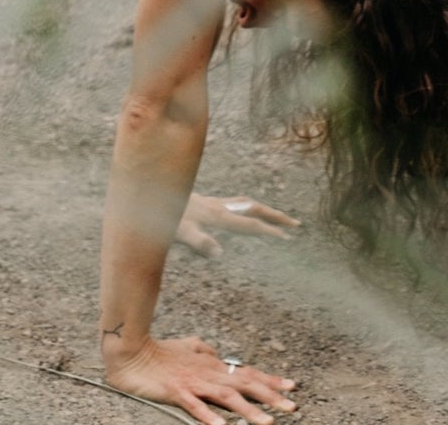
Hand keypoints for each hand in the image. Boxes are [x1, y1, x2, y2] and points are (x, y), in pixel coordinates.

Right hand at [104, 335, 296, 424]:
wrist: (133, 351)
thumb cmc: (160, 352)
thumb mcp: (189, 347)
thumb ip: (206, 351)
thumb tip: (219, 355)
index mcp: (213, 364)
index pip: (247, 373)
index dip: (270, 380)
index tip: (292, 387)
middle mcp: (208, 372)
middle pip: (244, 385)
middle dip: (270, 397)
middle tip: (292, 406)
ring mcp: (194, 383)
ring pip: (227, 397)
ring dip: (248, 411)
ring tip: (267, 423)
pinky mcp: (177, 392)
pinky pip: (196, 407)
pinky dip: (210, 418)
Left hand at [175, 194, 299, 258]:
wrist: (151, 195)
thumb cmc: (163, 217)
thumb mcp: (179, 232)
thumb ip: (199, 241)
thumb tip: (220, 252)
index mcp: (217, 216)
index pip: (249, 225)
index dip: (269, 231)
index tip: (287, 238)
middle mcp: (219, 207)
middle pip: (255, 209)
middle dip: (276, 217)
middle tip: (296, 224)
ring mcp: (214, 203)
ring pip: (247, 204)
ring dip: (266, 210)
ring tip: (279, 217)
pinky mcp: (208, 202)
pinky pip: (237, 204)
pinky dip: (250, 207)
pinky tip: (247, 211)